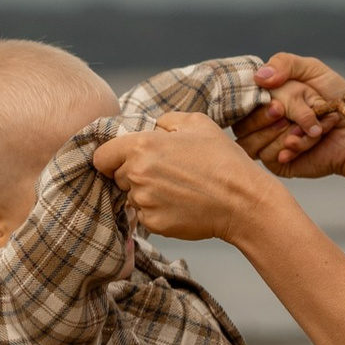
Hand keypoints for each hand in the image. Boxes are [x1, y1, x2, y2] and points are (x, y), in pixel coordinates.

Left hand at [92, 112, 278, 241]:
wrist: (243, 200)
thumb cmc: (223, 159)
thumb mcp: (196, 123)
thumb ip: (165, 120)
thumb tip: (152, 127)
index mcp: (141, 146)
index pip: (101, 156)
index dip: (111, 157)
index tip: (125, 159)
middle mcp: (137, 174)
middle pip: (117, 176)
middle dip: (134, 174)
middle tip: (166, 172)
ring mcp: (144, 201)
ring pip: (132, 197)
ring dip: (147, 193)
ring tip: (178, 188)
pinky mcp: (154, 223)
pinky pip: (145, 215)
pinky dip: (158, 211)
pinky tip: (181, 203)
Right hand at [240, 53, 344, 178]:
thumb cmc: (338, 99)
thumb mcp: (313, 70)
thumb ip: (284, 63)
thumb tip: (258, 77)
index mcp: (266, 97)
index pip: (240, 101)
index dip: (255, 104)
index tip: (278, 105)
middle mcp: (262, 121)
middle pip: (242, 123)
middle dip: (273, 118)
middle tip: (295, 114)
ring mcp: (267, 143)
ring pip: (252, 141)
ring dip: (287, 131)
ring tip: (313, 127)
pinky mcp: (277, 164)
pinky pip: (269, 156)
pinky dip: (295, 145)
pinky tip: (312, 142)